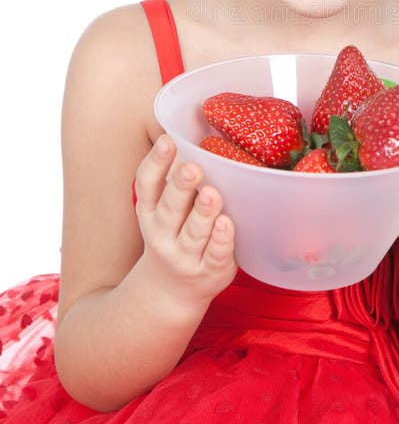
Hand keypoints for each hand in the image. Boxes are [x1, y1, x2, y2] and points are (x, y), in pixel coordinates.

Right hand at [134, 134, 237, 310]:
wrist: (170, 292)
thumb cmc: (173, 235)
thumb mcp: (162, 209)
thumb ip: (172, 179)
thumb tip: (183, 131)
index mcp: (150, 212)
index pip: (147, 186)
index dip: (156, 163)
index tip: (169, 141)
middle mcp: (162, 235)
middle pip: (170, 209)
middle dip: (180, 187)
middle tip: (192, 167)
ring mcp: (185, 257)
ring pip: (194, 233)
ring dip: (203, 213)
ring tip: (211, 194)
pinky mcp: (209, 272)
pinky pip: (215, 255)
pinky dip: (221, 240)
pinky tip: (226, 224)